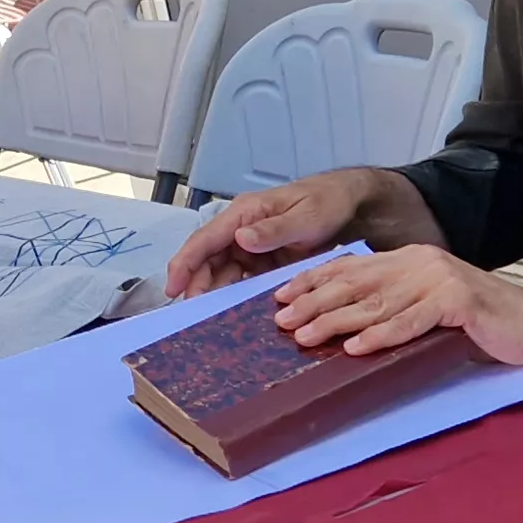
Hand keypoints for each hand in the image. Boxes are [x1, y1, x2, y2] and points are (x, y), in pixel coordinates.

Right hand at [166, 174, 369, 297]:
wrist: (349, 203)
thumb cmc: (326, 202)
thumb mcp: (305, 217)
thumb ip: (274, 230)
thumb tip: (240, 239)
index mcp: (245, 213)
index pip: (206, 238)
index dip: (185, 262)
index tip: (173, 287)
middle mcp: (241, 230)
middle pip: (207, 259)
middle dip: (196, 284)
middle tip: (191, 313)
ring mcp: (249, 246)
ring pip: (221, 272)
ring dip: (213, 293)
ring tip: (208, 319)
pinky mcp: (261, 261)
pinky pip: (241, 280)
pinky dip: (234, 296)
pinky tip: (232, 315)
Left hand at [271, 246, 522, 365]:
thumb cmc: (482, 324)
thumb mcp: (429, 309)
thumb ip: (394, 307)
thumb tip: (344, 328)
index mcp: (411, 260)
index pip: (351, 268)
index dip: (313, 281)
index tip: (279, 297)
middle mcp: (421, 262)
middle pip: (357, 284)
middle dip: (314, 302)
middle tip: (280, 320)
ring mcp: (439, 279)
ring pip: (377, 303)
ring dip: (337, 321)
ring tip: (305, 336)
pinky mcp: (458, 301)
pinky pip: (411, 321)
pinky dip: (381, 336)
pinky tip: (355, 347)